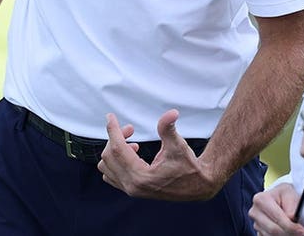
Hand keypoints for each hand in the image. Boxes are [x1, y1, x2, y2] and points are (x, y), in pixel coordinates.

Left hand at [97, 110, 222, 200]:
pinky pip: (110, 175)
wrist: (197, 186)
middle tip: (131, 129)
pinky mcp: (132, 191)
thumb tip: (172, 113)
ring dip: (113, 150)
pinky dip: (114, 161)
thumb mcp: (179, 145)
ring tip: (132, 144)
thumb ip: (169, 129)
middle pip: (109, 156)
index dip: (113, 130)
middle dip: (116, 138)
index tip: (110, 116)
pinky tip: (131, 154)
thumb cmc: (189, 165)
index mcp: (141, 177)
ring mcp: (131, 190)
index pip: (117, 149)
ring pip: (106, 166)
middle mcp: (132, 186)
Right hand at [248, 183, 303, 235]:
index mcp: (261, 200)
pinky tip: (288, 232)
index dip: (292, 227)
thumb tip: (292, 219)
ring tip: (296, 232)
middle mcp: (255, 212)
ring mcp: (255, 223)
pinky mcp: (258, 231)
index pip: (278, 218)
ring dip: (286, 235)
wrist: (278, 198)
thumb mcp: (290, 194)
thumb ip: (292, 206)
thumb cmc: (285, 195)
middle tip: (302, 234)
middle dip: (290, 233)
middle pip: (274, 230)